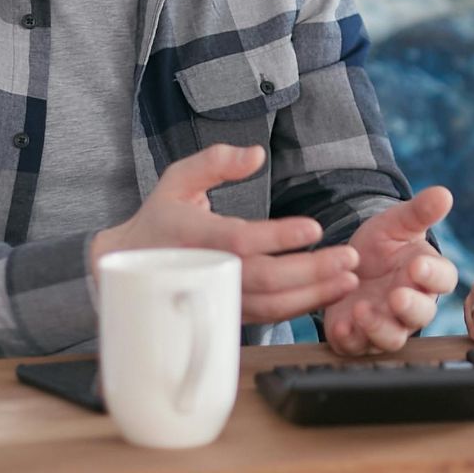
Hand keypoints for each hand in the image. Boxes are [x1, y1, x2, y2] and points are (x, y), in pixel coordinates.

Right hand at [90, 144, 359, 323]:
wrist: (123, 269)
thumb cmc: (159, 218)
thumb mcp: (177, 178)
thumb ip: (214, 161)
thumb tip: (256, 154)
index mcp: (191, 235)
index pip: (239, 240)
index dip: (278, 237)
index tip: (314, 228)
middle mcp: (203, 272)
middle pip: (263, 279)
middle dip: (312, 271)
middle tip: (349, 258)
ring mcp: (213, 298)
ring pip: (268, 306)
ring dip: (313, 295)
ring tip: (347, 279)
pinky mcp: (223, 313)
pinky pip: (265, 317)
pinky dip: (298, 309)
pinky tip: (326, 294)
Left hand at [321, 187, 458, 355]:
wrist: (346, 263)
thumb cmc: (381, 245)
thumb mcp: (396, 224)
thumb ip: (419, 212)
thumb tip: (444, 193)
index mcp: (427, 275)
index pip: (442, 279)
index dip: (432, 275)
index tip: (417, 265)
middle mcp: (411, 305)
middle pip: (421, 315)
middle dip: (410, 308)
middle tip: (397, 296)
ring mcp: (386, 323)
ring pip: (392, 338)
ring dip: (378, 327)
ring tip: (361, 309)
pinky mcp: (358, 337)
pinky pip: (358, 347)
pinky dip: (351, 340)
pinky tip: (341, 326)